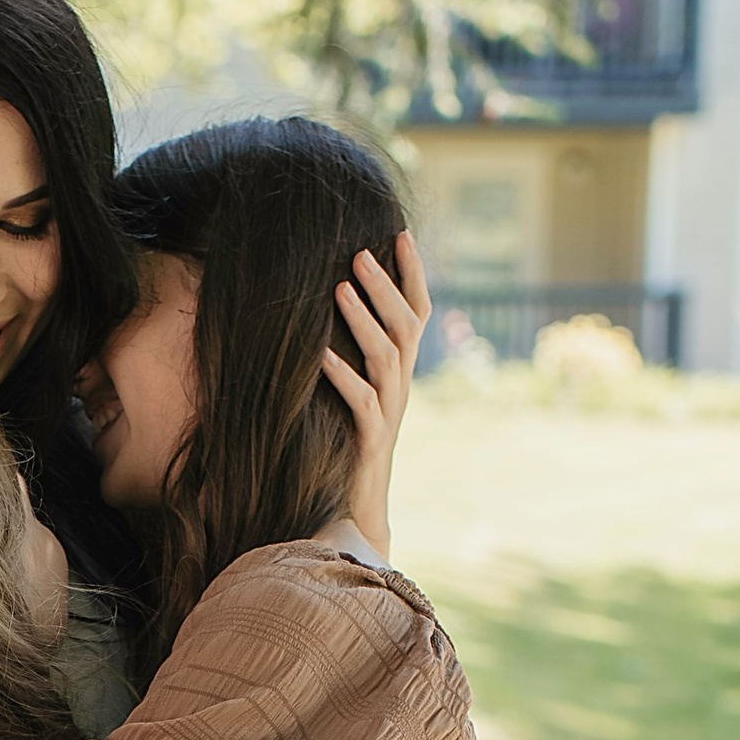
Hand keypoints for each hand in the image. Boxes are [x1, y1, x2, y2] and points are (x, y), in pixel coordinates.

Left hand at [321, 226, 430, 557]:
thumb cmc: (346, 441)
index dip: (414, 273)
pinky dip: (341, 375)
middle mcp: (402, 385)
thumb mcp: (353, 386)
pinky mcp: (370, 438)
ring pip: (386, 356)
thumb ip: (350, 349)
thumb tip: (326, 298)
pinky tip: (320, 355)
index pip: (419, 311)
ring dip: (363, 319)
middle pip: (406, 325)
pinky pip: (361, 401)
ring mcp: (389, 411)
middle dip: (385, 286)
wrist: (358, 506)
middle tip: (361, 251)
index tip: (400, 233)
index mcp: (401, 368)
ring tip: (339, 288)